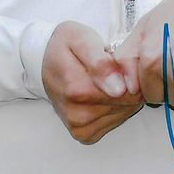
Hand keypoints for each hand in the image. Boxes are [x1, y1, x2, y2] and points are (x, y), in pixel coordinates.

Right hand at [42, 21, 143, 142]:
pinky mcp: (84, 134)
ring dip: (120, 95)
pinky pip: (114, 121)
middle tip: (108, 69)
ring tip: (103, 80)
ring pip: (124, 111)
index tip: (115, 61)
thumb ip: (100, 63)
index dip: (129, 73)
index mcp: (77, 90)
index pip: (130, 91)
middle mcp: (77, 115)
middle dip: (125, 83)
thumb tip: (118, 89)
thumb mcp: (81, 40)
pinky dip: (114, 107)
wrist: (44, 61)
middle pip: (128, 102)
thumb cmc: (65, 47)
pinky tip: (102, 93)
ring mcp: (80, 127)